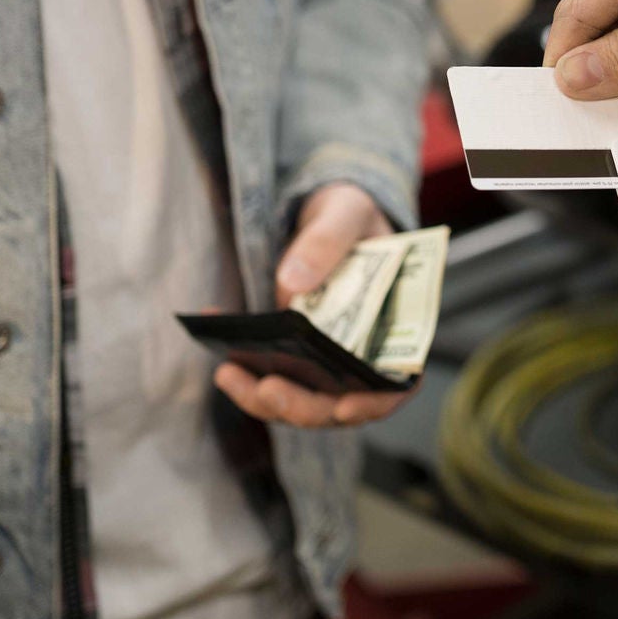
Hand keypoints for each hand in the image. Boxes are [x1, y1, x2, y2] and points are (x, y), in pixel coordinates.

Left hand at [213, 182, 412, 427]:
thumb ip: (326, 241)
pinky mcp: (290, 356)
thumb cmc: (350, 214)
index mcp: (395, 326)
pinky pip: (271, 379)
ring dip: (265, 400)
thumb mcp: (345, 213)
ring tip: (228, 376)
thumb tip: (293, 283)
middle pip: (340, 404)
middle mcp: (361, 354)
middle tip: (268, 389)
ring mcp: (324, 360)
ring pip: (301, 401)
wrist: (325, 212)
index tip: (345, 406)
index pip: (396, 383)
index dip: (375, 402)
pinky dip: (245, 377)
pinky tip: (221, 360)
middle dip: (303, 406)